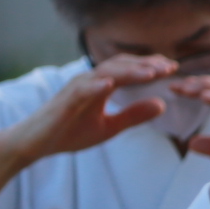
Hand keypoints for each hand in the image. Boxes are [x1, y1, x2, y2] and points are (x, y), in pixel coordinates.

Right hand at [0, 54, 178, 166]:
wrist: (35, 143)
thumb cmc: (69, 132)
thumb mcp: (110, 127)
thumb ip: (134, 115)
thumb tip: (162, 105)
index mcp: (102, 85)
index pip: (129, 69)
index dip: (150, 67)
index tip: (174, 69)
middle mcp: (90, 81)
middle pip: (121, 65)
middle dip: (146, 65)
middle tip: (170, 67)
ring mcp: (76, 88)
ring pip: (105, 73)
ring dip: (129, 72)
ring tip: (151, 72)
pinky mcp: (64, 100)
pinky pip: (81, 90)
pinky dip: (96, 86)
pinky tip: (111, 84)